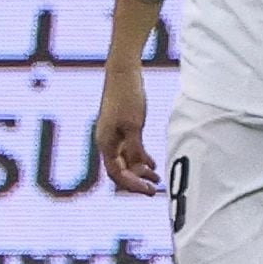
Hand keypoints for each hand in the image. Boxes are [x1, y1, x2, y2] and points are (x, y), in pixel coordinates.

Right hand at [97, 62, 159, 195]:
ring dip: (139, 171)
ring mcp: (112, 135)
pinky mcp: (120, 127)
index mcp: (106, 143)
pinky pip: (128, 150)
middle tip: (154, 189)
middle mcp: (106, 142)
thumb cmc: (128, 96)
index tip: (149, 191)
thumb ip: (135, 148)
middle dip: (136, 181)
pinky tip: (152, 163)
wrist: (123, 73)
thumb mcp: (134, 125)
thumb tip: (138, 168)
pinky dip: (139, 158)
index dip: (132, 184)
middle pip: (119, 170)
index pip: (116, 173)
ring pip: (124, 161)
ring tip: (156, 178)